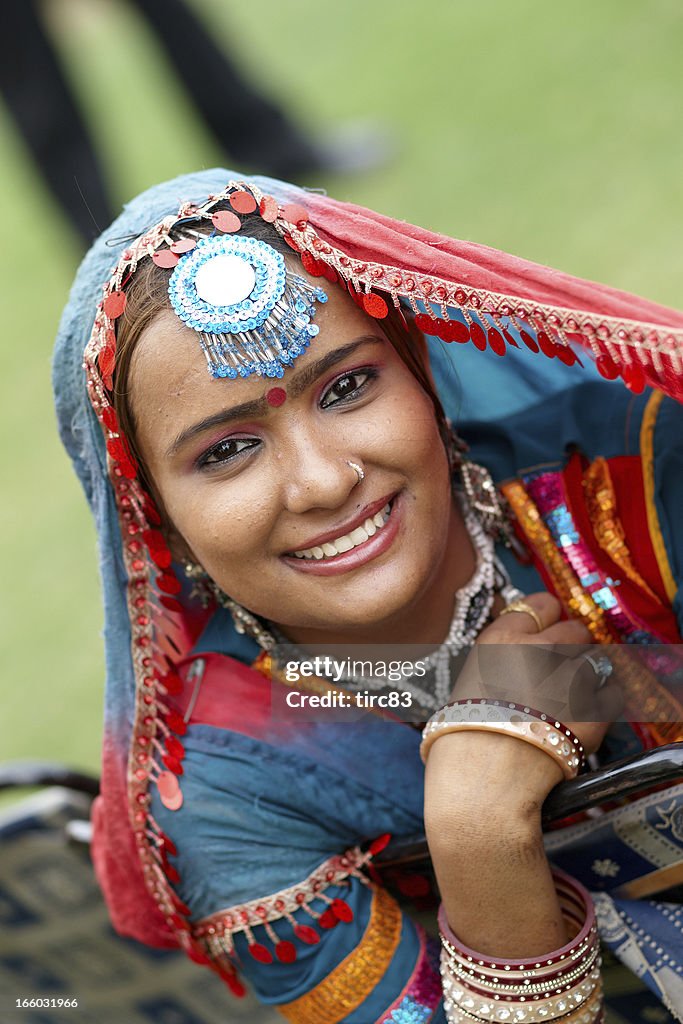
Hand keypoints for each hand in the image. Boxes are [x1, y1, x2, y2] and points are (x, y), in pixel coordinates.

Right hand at [449, 591, 622, 755]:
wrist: (484, 778)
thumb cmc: (467, 735)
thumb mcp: (471, 679)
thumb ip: (502, 658)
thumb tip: (525, 649)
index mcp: (502, 637)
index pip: (542, 604)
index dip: (548, 620)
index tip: (548, 632)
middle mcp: (538, 648)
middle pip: (575, 629)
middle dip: (573, 648)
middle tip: (561, 672)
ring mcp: (570, 676)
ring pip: (598, 660)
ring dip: (589, 676)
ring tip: (572, 700)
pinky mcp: (595, 707)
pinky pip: (614, 693)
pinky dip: (604, 704)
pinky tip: (586, 718)